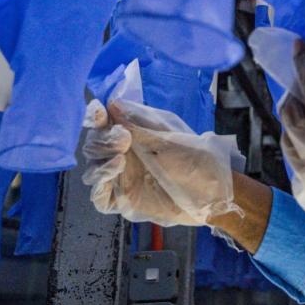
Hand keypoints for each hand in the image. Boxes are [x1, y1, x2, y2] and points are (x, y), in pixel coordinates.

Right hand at [80, 64, 240, 226]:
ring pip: (92, 170)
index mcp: (132, 134)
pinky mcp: (123, 201)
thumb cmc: (195, 159)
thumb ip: (138, 124)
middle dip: (102, 139)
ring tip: (120, 155)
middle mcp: (122, 155)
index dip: (95, 117)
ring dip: (100, 159)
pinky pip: (99, 197)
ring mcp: (121, 179)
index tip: (98, 112)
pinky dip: (100, 183)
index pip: (103, 123)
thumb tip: (111, 104)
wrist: (212, 192)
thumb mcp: (167, 137)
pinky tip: (116, 169)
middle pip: (94, 145)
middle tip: (123, 138)